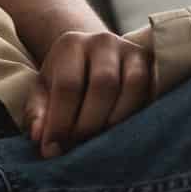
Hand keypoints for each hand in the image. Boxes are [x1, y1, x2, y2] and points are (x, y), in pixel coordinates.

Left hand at [24, 30, 153, 157]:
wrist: (91, 60)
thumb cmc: (64, 81)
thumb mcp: (43, 92)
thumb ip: (38, 114)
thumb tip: (40, 137)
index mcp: (71, 44)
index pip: (68, 85)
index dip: (61, 121)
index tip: (53, 149)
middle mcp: (103, 42)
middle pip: (104, 84)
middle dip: (90, 123)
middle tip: (80, 148)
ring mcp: (132, 51)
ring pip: (134, 85)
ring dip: (119, 119)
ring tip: (103, 142)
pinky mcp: (152, 65)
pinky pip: (152, 90)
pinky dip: (139, 114)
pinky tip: (123, 133)